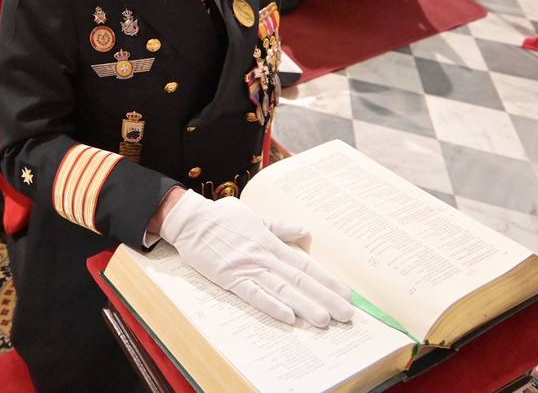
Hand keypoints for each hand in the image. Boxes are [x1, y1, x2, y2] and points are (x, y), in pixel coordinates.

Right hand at [160, 189, 353, 327]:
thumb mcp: (254, 216)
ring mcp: (247, 267)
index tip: (346, 293)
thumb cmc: (221, 217)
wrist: (191, 220)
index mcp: (271, 243)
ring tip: (324, 320)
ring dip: (304, 304)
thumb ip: (280, 228)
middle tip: (346, 314)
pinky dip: (270, 305)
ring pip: (281, 289)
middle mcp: (264, 256)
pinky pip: (253, 294)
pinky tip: (287, 316)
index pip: (305, 264)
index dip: (327, 280)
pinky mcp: (229, 277)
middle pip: (299, 279)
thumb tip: (304, 232)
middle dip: (324, 297)